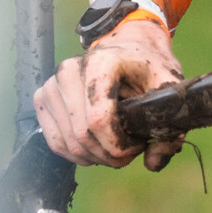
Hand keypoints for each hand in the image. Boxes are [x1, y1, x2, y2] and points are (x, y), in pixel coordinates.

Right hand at [33, 17, 184, 169]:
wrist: (124, 49)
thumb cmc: (147, 69)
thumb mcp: (168, 90)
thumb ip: (169, 128)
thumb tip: (152, 163)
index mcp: (101, 62)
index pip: (98, 119)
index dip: (118, 145)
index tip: (138, 146)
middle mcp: (69, 70)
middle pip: (82, 135)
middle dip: (110, 155)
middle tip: (131, 151)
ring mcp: (52, 84)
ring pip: (69, 143)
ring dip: (96, 157)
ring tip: (117, 146)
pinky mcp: (42, 98)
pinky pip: (55, 142)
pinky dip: (78, 154)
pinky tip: (98, 147)